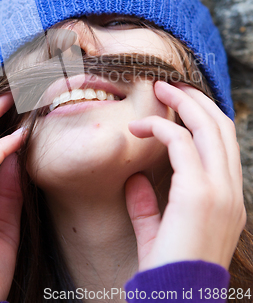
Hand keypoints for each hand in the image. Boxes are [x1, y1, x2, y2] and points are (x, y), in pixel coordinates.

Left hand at [125, 81, 245, 271]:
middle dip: (195, 99)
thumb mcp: (160, 233)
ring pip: (208, 127)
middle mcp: (231, 191)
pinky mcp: (199, 194)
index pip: (224, 143)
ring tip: (158, 89)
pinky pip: (181, 144)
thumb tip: (135, 181)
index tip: (177, 102)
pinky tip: (138, 127)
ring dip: (182, 103)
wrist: (176, 301)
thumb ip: (149, 205)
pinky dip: (159, 128)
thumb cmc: (168, 273)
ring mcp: (220, 191)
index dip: (202, 116)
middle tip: (168, 85)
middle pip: (221, 126)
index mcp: (228, 198)